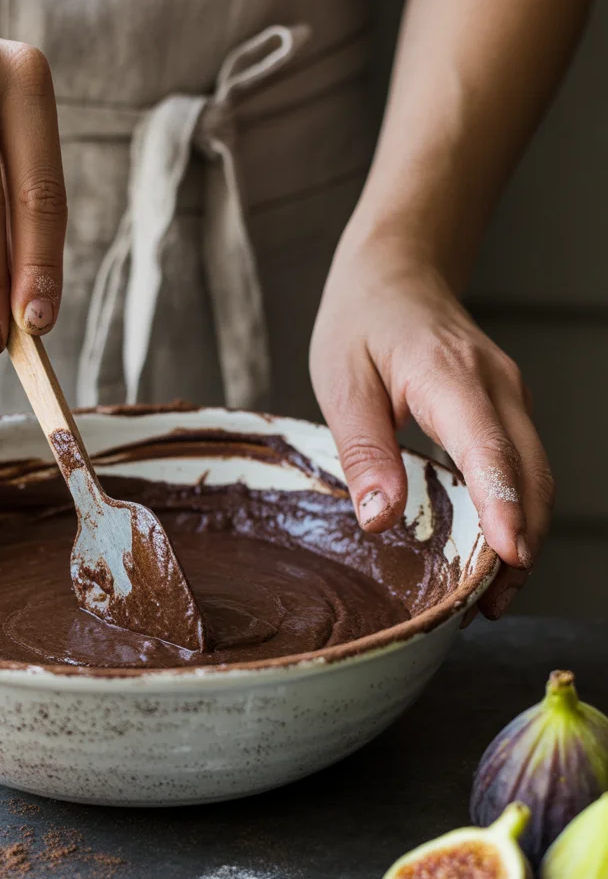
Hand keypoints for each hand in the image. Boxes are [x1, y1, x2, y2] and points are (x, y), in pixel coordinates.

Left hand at [310, 236, 553, 618]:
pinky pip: (524, 464)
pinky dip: (518, 509)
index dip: (502, 505)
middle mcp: (496, 386)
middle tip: (490, 606)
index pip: (488, 448)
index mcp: (450, 376)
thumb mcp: (341, 381)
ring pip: (536, 474)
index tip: (509, 557)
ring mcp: (509, 396)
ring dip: (525, 533)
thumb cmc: (361, 323)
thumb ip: (364, 449)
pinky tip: (494, 548)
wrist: (396, 272)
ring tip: (493, 596)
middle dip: (521, 541)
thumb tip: (381, 519)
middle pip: (529, 473)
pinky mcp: (506, 408)